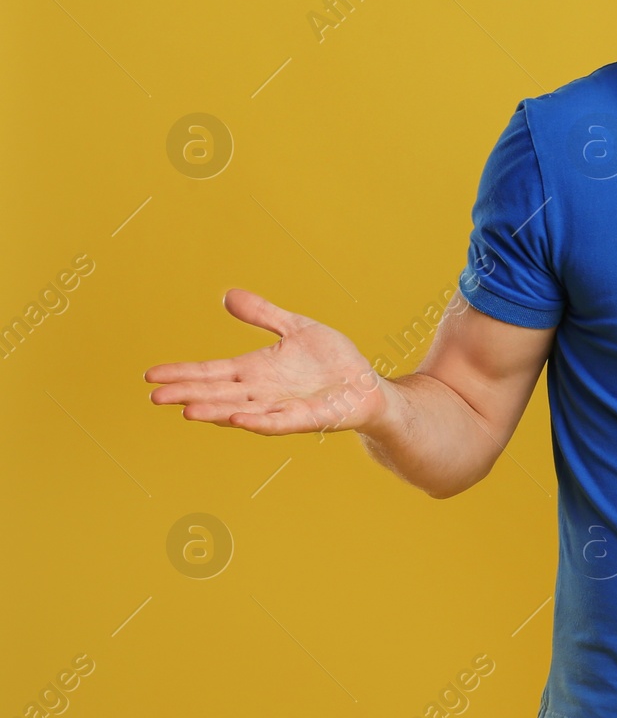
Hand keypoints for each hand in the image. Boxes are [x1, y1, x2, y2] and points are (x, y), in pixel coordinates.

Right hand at [146, 289, 388, 435]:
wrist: (366, 384)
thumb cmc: (331, 360)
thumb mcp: (296, 328)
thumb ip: (264, 314)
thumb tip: (228, 295)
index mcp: (254, 371)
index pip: (210, 372)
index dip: (182, 373)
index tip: (149, 375)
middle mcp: (261, 393)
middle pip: (217, 394)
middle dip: (187, 394)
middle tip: (155, 396)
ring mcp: (282, 407)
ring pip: (241, 412)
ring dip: (216, 412)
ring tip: (187, 411)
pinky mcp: (307, 418)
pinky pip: (279, 422)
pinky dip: (259, 422)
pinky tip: (239, 421)